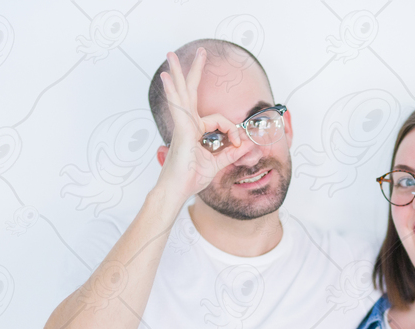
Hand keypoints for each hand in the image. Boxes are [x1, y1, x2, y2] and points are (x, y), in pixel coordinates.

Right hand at [155, 48, 247, 199]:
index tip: (239, 145)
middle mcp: (187, 125)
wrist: (177, 191)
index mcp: (195, 130)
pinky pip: (179, 108)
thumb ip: (231, 153)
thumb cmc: (191, 178)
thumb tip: (247, 145)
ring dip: (179, 73)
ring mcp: (183, 127)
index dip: (233, 131)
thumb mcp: (217, 164)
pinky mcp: (182, 132)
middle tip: (200, 52)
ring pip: (183, 94)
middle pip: (190, 92)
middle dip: (194, 71)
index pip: (219, 120)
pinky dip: (173, 93)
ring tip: (172, 56)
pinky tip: (166, 78)